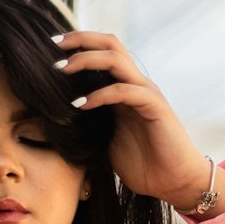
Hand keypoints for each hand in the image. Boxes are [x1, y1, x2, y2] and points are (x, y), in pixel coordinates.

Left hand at [52, 30, 209, 209]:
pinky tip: (80, 104)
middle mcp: (136, 85)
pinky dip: (100, 94)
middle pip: (111, 44)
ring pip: (117, 60)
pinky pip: (125, 91)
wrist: (174, 183)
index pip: (102, 53)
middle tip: (54, 45)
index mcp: (124, 89)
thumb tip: (54, 121)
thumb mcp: (105, 141)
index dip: (78, 45)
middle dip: (81, 40)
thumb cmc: (142, 165)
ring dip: (87, 60)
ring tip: (62, 70)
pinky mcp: (155, 107)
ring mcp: (146, 93)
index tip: (50, 48)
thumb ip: (88, 125)